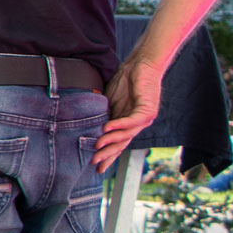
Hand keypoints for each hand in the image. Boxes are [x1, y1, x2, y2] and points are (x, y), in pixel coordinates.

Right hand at [95, 57, 164, 171]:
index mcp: (126, 124)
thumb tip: (85, 125)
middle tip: (95, 162)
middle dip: (108, 154)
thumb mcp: (108, 102)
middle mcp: (136, 125)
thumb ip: (102, 115)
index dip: (107, 155)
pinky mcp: (147, 110)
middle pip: (122, 144)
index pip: (117, 143)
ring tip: (98, 146)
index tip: (96, 167)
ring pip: (127, 135)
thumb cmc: (125, 81)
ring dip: (111, 141)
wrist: (141, 65)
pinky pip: (132, 121)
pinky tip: (107, 128)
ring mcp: (143, 119)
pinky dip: (119, 125)